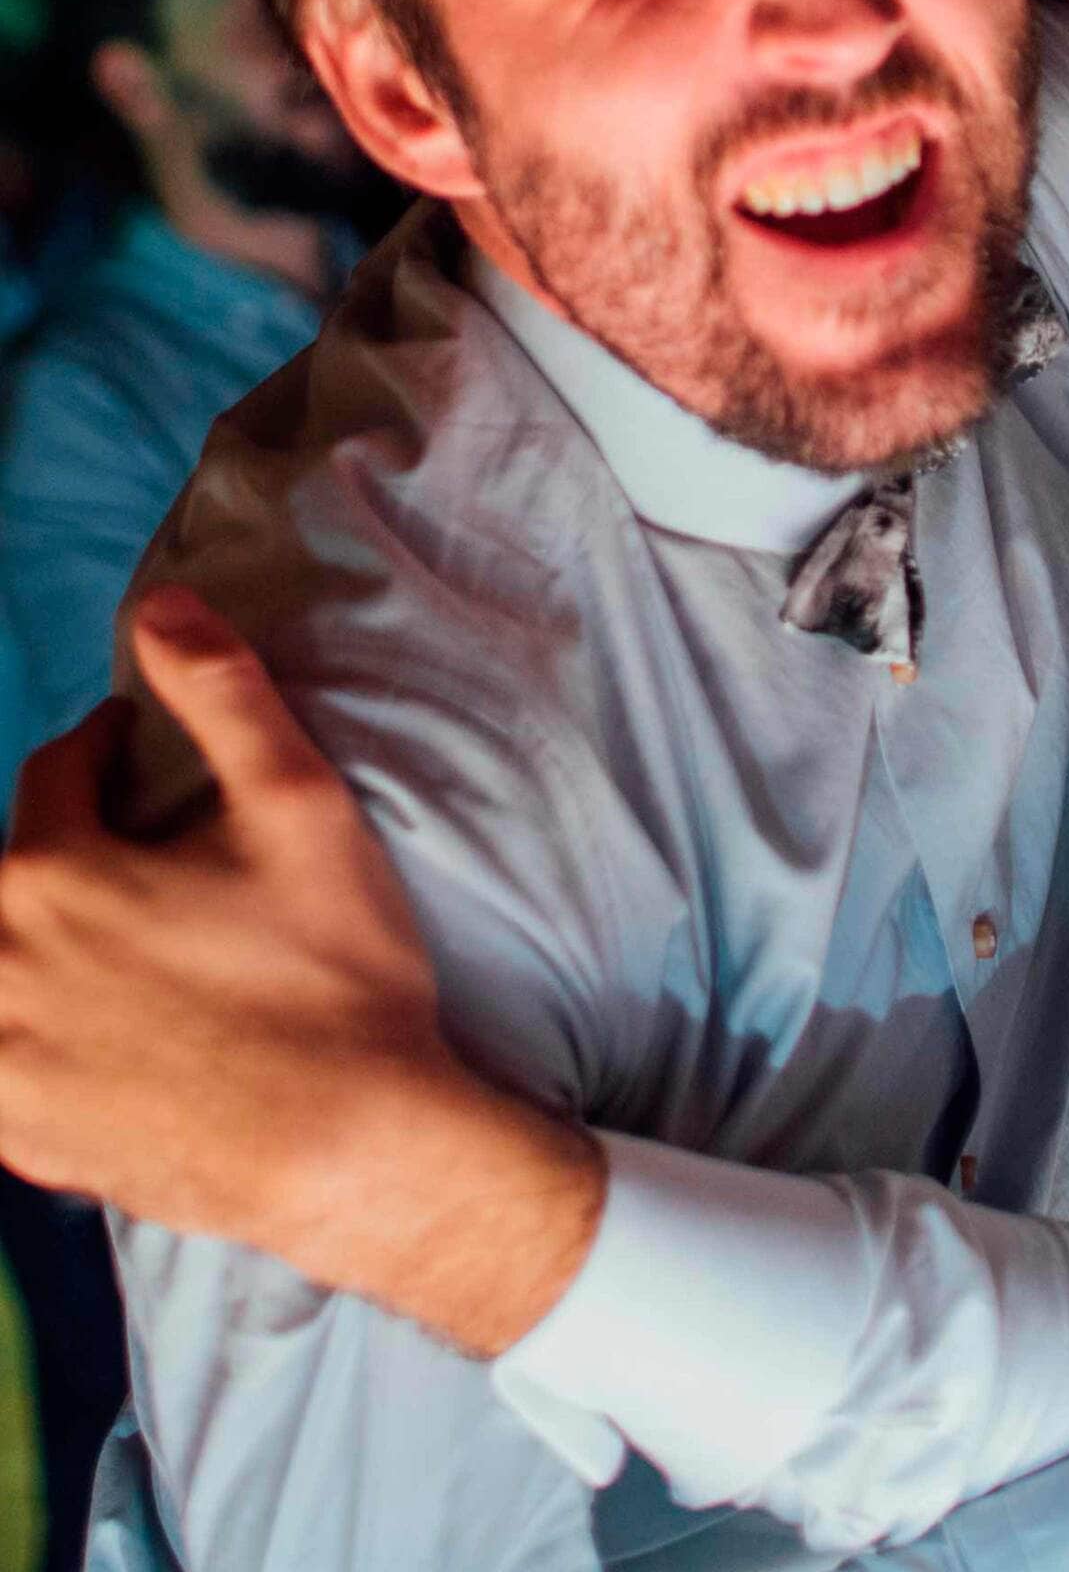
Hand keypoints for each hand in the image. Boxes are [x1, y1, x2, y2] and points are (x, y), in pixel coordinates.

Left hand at [0, 587, 603, 1353]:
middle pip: (13, 869)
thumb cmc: (334, 974)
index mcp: (51, 875)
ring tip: (126, 938)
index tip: (144, 754)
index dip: (110, 748)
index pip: (57, 770)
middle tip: (147, 853)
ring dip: (43, 936)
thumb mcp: (299, 804)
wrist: (351, 1149)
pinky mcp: (17, 1141)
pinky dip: (29, 1031)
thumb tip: (161, 601)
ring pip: (1, 964)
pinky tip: (98, 1030)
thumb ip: (221, 691)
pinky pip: (0, 1059)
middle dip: (71, 844)